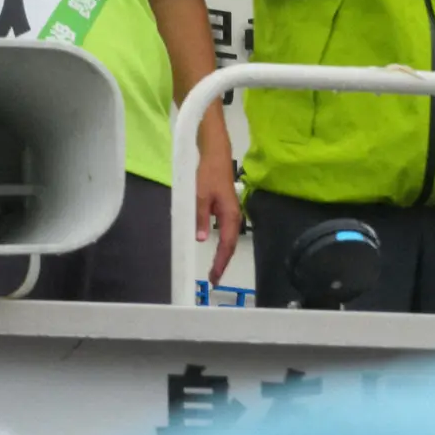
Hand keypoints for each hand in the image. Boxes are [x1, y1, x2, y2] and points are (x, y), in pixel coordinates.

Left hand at [196, 146, 241, 286]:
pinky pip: (226, 232)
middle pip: (230, 245)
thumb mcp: (201, 195)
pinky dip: (222, 244)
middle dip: (223, 263)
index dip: (221, 262)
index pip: (227, 245)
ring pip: (229, 239)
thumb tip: (201, 239)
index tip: (214, 277)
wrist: (216, 154)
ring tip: (215, 269)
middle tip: (214, 279)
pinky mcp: (226, 209)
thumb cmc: (209, 174)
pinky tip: (216, 248)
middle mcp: (234, 216)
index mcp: (230, 214)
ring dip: (223, 254)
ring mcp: (231, 213)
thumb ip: (201, 217)